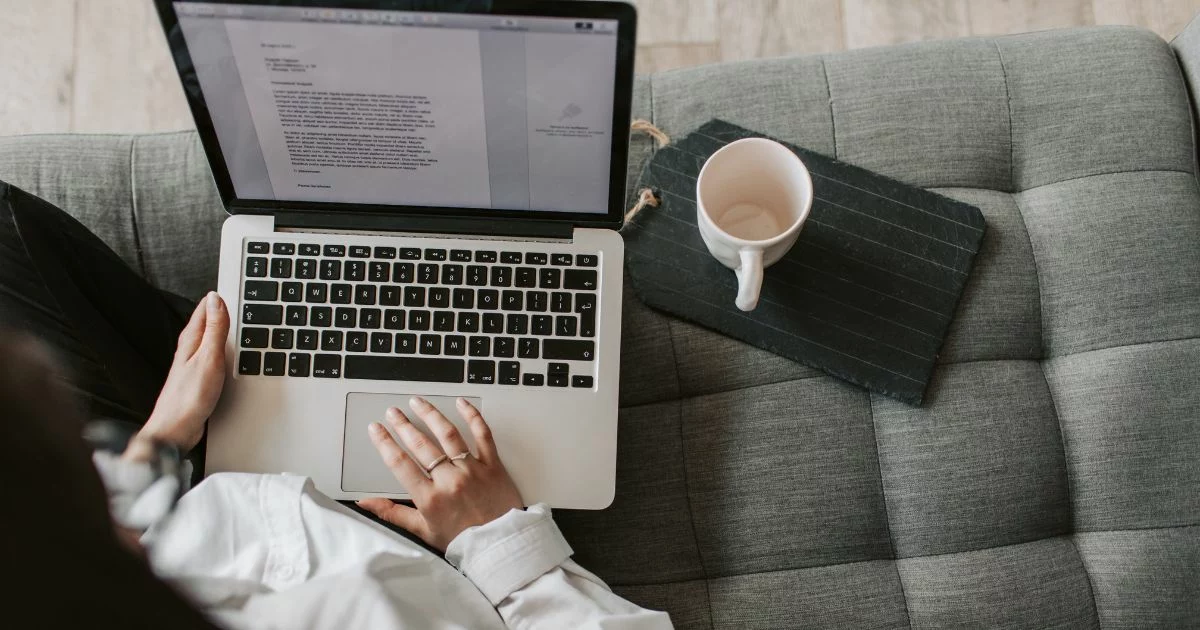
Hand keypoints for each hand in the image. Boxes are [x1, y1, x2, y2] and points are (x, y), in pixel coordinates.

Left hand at [139, 292, 228, 451]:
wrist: (175, 429)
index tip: (233, 287)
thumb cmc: (189, 397)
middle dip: (220, 309)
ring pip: (208, 338)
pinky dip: (221, 348)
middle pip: (206, 321)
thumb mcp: (208, 358)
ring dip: (221, 328)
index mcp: (190, 340)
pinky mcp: (198, 378)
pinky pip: (211, 355)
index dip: (219, 298)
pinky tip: (228, 354)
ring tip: (234, 319)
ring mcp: (192, 364)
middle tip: (235, 298)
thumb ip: (215, 329)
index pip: (205, 309)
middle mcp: (188, 349)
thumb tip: (217, 300)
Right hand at [357, 397, 523, 551]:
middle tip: (393, 412)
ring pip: (448, 434)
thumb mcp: (423, 530)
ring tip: (417, 402)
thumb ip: (393, 513)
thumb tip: (365, 504)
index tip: (376, 429)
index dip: (384, 443)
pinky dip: (472, 416)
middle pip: (421, 444)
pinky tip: (461, 403)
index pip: (400, 463)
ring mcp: (472, 470)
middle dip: (403, 424)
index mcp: (430, 498)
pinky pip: (483, 434)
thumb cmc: (463, 541)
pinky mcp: (493, 465)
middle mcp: (449, 480)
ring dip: (430, 415)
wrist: (501, 546)